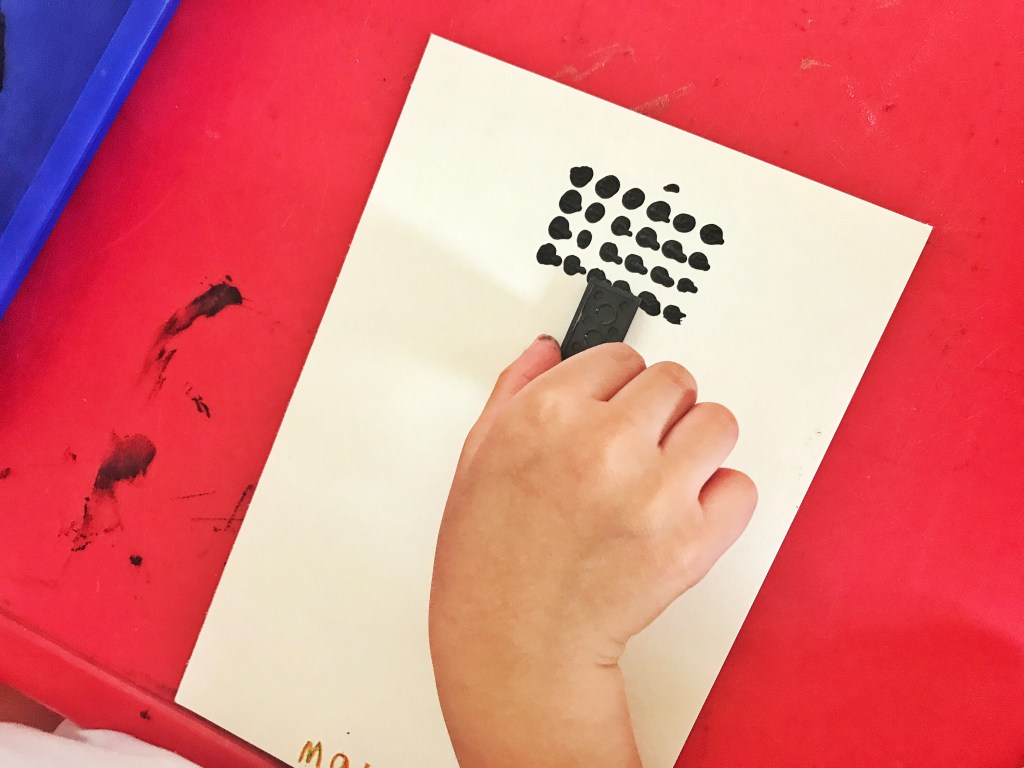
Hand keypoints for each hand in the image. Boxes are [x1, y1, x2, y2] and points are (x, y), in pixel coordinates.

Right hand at [429, 335, 755, 767]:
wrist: (515, 643)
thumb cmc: (488, 559)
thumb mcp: (479, 455)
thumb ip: (517, 389)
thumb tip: (550, 349)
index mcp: (547, 414)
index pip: (619, 356)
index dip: (615, 383)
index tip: (613, 403)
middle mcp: (603, 444)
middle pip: (674, 381)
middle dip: (657, 408)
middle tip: (639, 441)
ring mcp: (652, 492)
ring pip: (717, 422)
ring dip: (696, 442)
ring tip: (665, 472)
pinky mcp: (691, 540)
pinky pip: (740, 487)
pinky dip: (720, 498)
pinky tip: (683, 510)